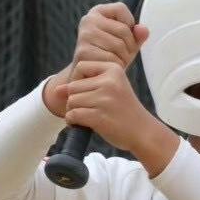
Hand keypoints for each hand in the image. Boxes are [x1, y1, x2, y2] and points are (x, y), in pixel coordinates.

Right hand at [42, 3, 147, 116]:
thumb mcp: (127, 44)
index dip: (129, 24)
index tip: (123, 37)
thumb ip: (137, 35)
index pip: (121, 9)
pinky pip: (111, 58)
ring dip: (123, 59)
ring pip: (119, 45)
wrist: (90, 78)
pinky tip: (108, 69)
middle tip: (121, 56)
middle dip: (129, 47)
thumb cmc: (110, 57)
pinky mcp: (83, 52)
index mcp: (97, 12)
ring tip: (115, 62)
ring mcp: (84, 35)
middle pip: (123, 30)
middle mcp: (88, 20)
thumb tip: (143, 30)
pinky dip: (115, 67)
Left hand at [52, 60, 177, 171]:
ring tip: (88, 116)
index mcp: (113, 69)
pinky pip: (73, 115)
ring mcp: (104, 99)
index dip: (78, 81)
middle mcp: (109, 81)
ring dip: (74, 111)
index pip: (81, 67)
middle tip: (89, 109)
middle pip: (73, 86)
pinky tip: (83, 123)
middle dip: (75, 99)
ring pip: (71, 101)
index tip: (88, 94)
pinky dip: (73, 121)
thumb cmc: (125, 110)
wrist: (143, 132)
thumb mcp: (111, 89)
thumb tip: (57, 90)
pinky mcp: (99, 116)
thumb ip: (85, 85)